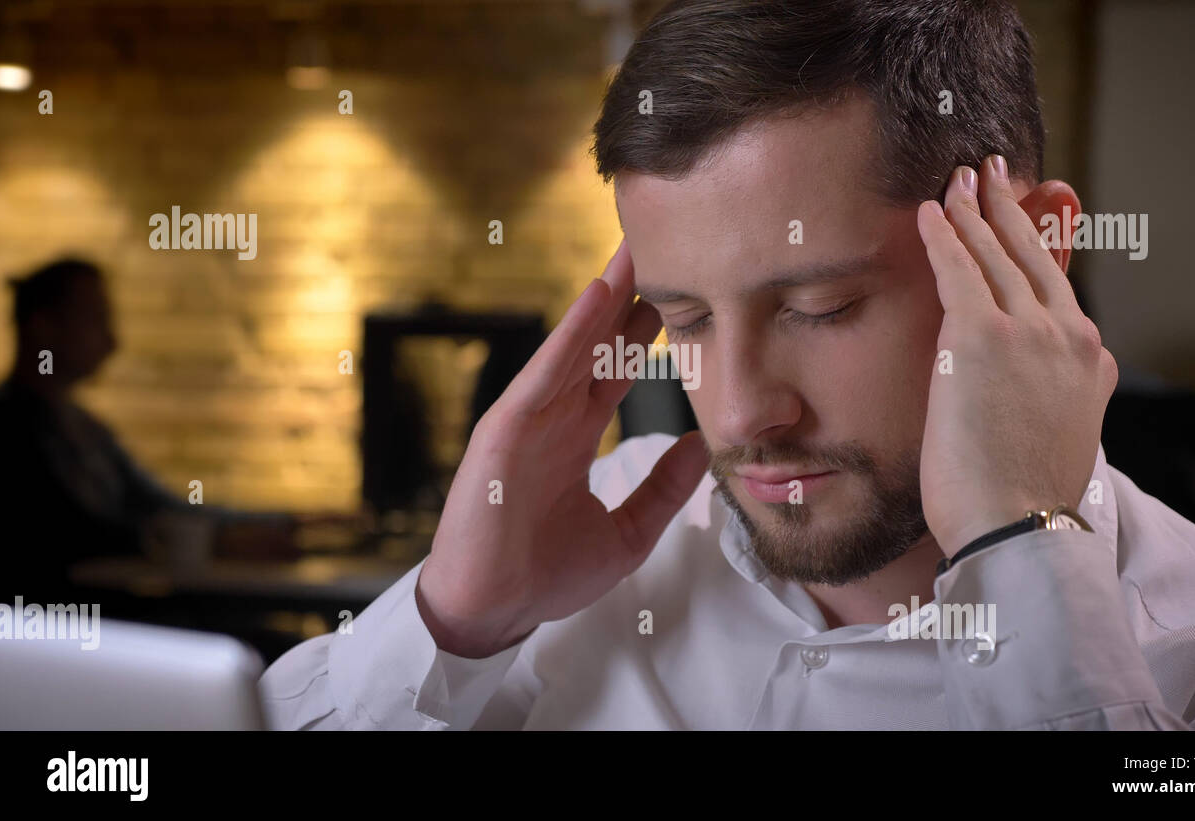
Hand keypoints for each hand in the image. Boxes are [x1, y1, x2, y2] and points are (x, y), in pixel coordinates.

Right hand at [416, 240, 708, 657]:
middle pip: (595, 343)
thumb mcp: (627, 533)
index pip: (615, 369)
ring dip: (603, 297)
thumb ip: (663, 489)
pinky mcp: (504, 430)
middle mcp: (551, 417)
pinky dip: (569, 335)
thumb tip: (703, 447)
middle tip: (661, 243)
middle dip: (627, 295)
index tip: (679, 289)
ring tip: (635, 250)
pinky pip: (542, 373)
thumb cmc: (544, 575)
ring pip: (572, 345)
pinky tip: (596, 298)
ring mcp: (526, 419)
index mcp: (573, 435)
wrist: (492, 610)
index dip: (644, 329)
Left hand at [915, 155, 1118, 557]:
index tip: (1024, 215)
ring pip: (995, 254)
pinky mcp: (983, 337)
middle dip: (1008, 207)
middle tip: (990, 172)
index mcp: (1091, 361)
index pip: (1059, 286)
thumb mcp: (1054, 434)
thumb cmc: (1021, 497)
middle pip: (1032, 255)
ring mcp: (1029, 332)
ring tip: (957, 180)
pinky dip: (942, 235)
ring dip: (972, 210)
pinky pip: (958, 269)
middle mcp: (1069, 336)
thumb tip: (1032, 382)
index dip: (1037, 243)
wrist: (1018, 527)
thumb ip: (1049, 394)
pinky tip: (926, 212)